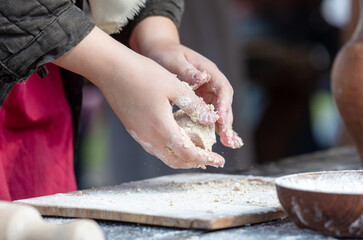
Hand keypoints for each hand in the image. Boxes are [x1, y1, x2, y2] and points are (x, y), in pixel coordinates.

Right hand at [53, 27, 224, 168]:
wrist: (111, 70)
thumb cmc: (144, 74)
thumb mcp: (175, 87)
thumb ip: (195, 106)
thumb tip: (213, 119)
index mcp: (163, 128)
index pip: (189, 154)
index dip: (206, 159)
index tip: (219, 160)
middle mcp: (150, 138)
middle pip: (177, 161)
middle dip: (196, 162)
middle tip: (210, 158)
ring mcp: (140, 136)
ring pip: (166, 157)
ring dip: (183, 158)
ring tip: (197, 151)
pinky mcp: (134, 131)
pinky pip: (156, 148)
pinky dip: (171, 150)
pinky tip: (178, 139)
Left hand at [130, 17, 242, 148]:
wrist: (160, 54)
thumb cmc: (166, 55)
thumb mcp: (173, 60)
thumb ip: (186, 70)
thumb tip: (202, 78)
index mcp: (209, 71)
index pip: (222, 89)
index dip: (224, 105)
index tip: (220, 119)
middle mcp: (212, 83)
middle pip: (224, 103)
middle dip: (227, 121)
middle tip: (228, 140)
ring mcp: (207, 92)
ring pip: (219, 111)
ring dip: (224, 127)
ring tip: (228, 144)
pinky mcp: (200, 100)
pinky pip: (209, 114)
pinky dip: (213, 127)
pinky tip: (215, 140)